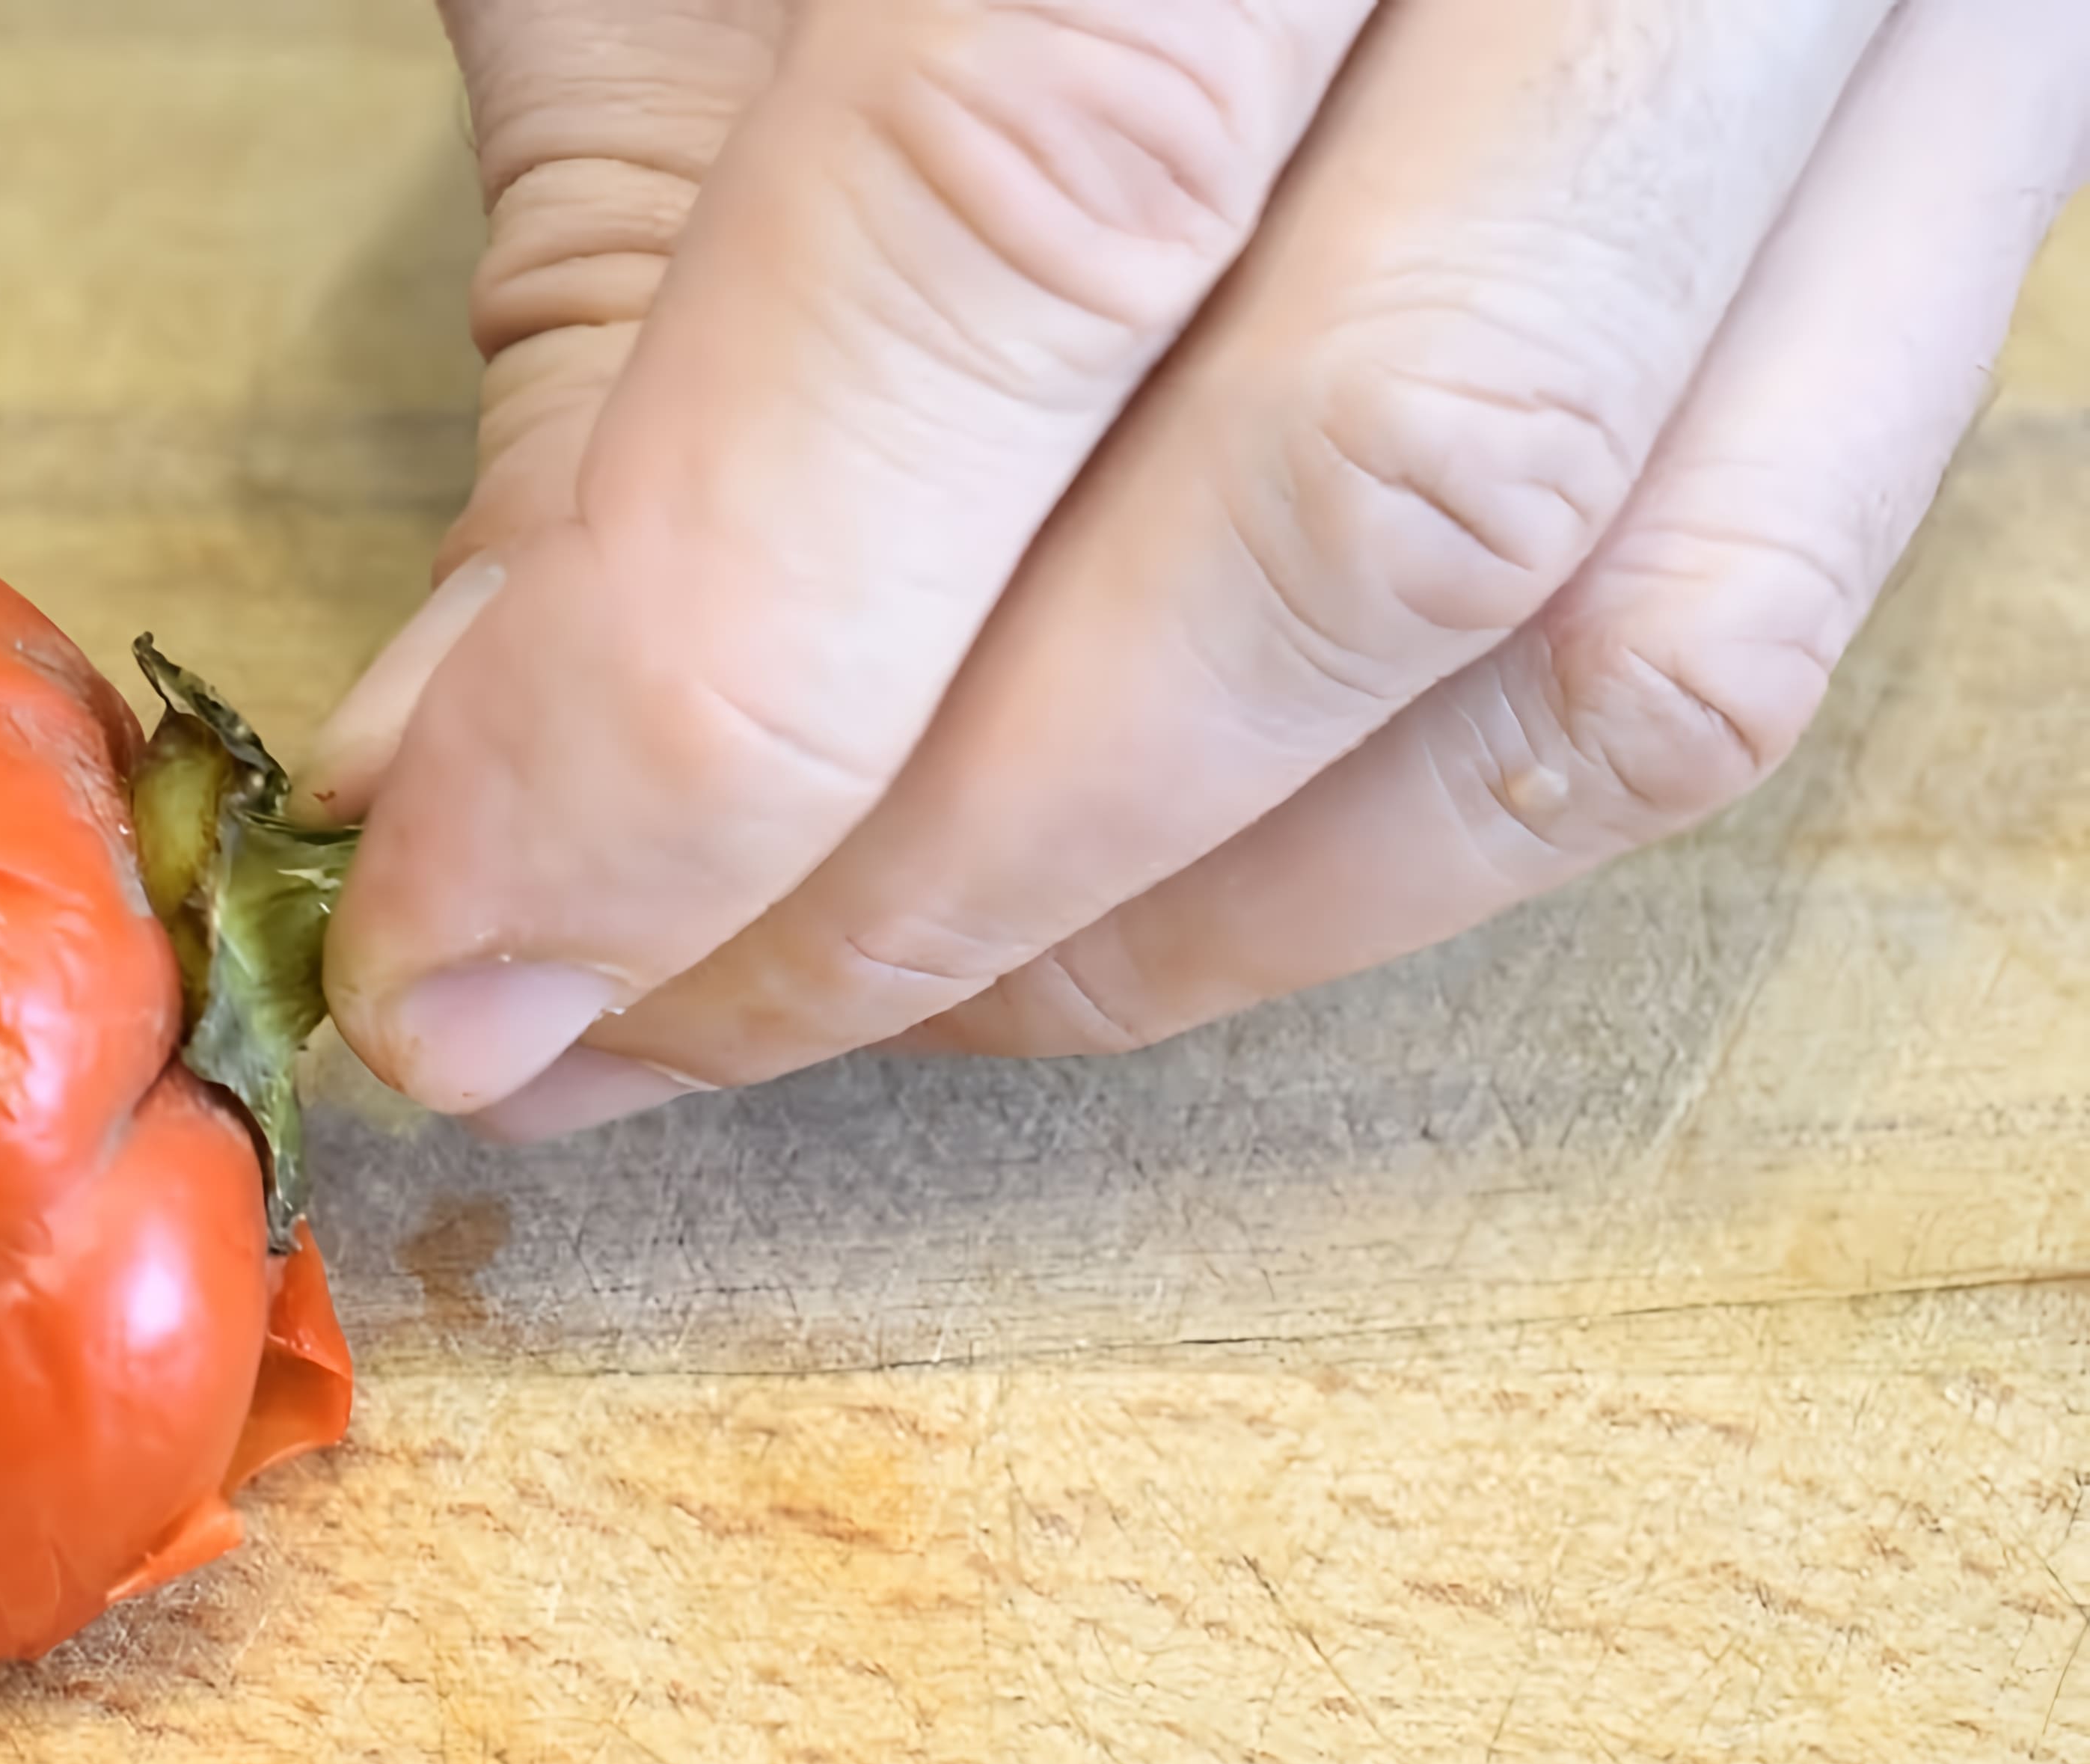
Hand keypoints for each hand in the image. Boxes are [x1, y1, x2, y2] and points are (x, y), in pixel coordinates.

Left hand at [314, 0, 2089, 1137]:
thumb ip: (632, 280)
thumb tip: (501, 782)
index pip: (1034, 219)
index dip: (714, 674)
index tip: (459, 940)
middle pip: (1365, 497)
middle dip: (916, 880)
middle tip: (592, 1026)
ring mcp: (1910, 6)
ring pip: (1605, 643)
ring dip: (1158, 924)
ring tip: (813, 994)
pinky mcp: (1961, 160)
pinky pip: (1734, 614)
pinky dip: (1384, 836)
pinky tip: (1095, 887)